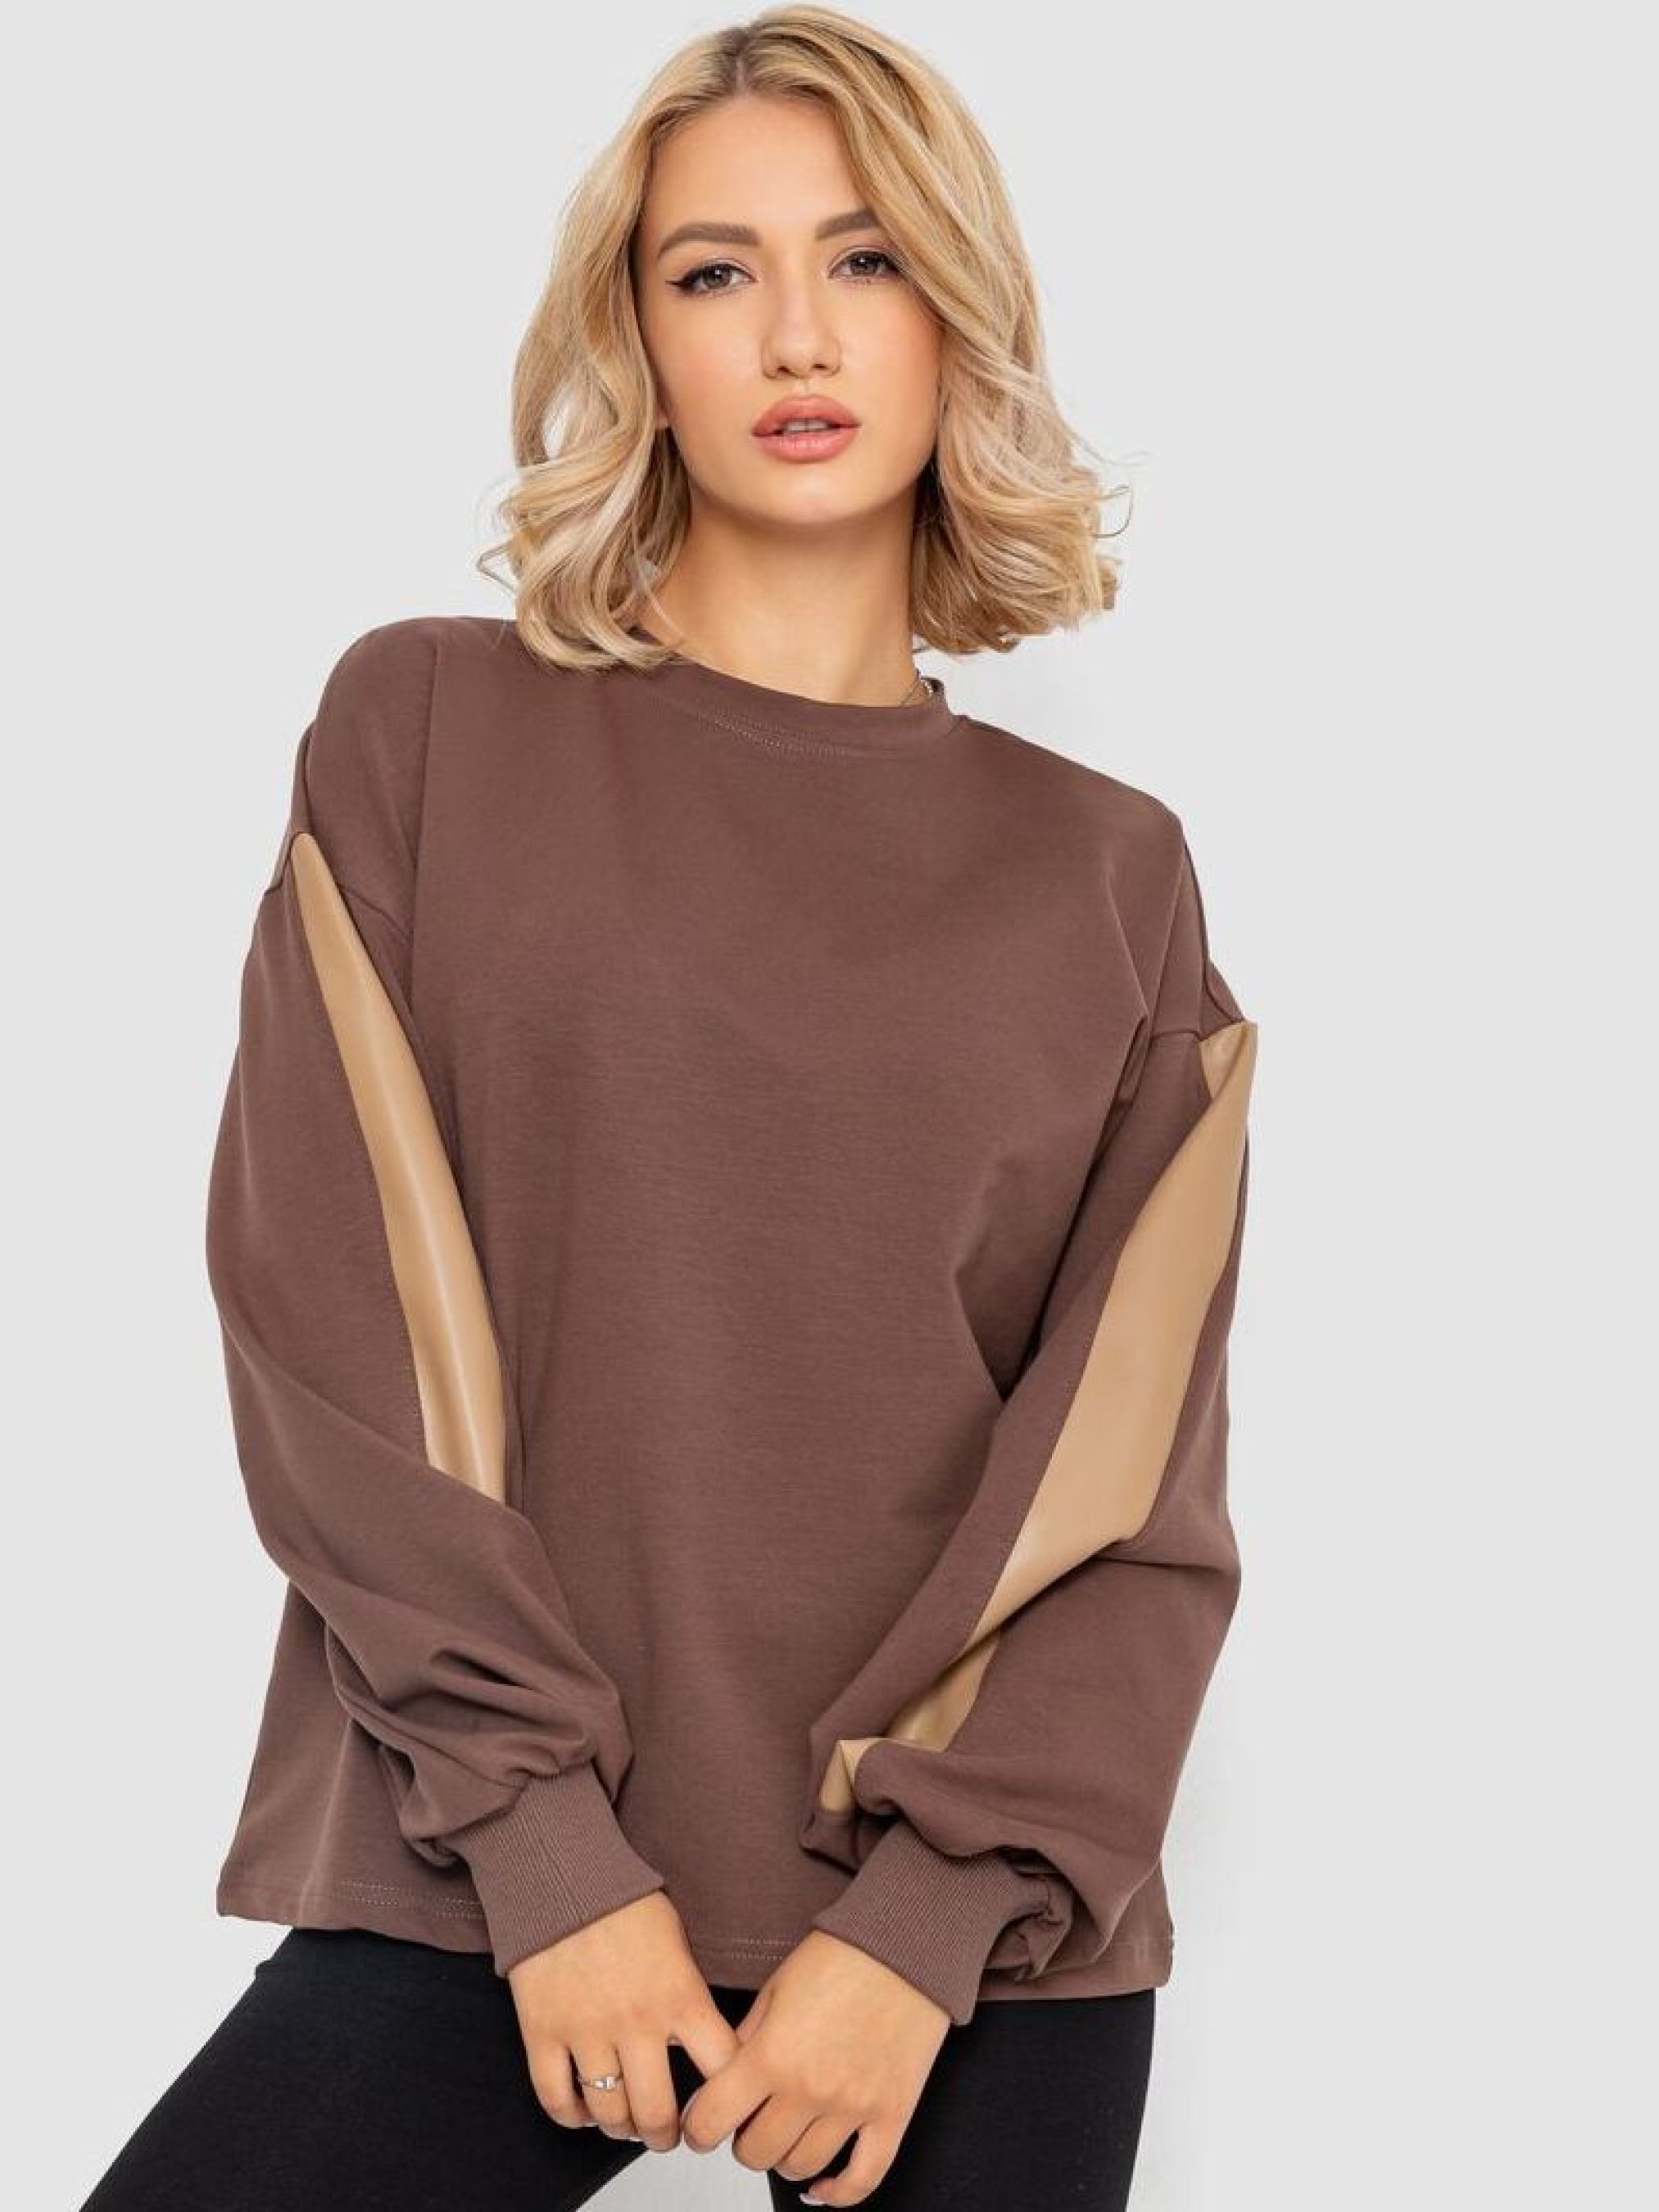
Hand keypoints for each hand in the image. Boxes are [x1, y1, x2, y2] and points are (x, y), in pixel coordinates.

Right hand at [506, 1889, 740, 2151]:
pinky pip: (555, 2098)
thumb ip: (689, 1992)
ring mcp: (586, 2030)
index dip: (726, 2100)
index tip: (720, 2109)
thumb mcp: (677, 1940)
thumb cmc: (623, 1900)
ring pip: (608, 2114)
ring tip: (626, 2125)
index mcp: (680, 1995)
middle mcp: (635, 2021)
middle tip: (668, 2135)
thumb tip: (704, 2041)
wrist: (563, 1874)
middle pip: (657, 2112)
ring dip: (620, 2129)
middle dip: (666, 2135)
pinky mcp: (542, 2031)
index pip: (721, 2070)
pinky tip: (582, 2112)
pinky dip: (570, 2117)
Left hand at [680, 1929, 950, 2203]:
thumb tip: (720, 2082)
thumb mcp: (775, 1988)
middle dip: (742, 2141)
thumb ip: (744, 2039)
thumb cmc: (842, 1955)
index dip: (698, 2129)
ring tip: (785, 2133)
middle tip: (748, 2121)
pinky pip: (864, 2178)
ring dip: (784, 2158)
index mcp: (773, 2054)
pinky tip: (822, 2185)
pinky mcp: (892, 2114)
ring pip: (800, 2167)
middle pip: (755, 2154)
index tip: (701, 2125)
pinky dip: (838, 2193)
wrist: (906, 1945)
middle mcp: (810, 2089)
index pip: (712, 2121)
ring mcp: (853, 2107)